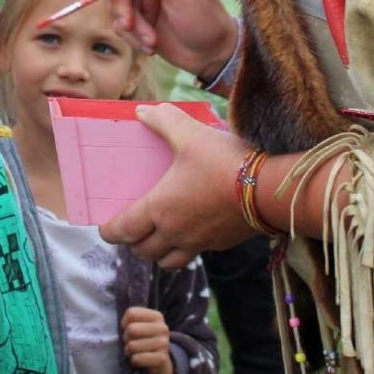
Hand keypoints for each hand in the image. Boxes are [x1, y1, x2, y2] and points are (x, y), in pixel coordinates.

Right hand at [96, 0, 238, 78]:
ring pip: (119, 9)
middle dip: (122, 8)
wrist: (213, 55)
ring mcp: (146, 3)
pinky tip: (151, 48)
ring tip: (151, 43)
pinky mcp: (142, 23)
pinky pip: (123, 28)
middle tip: (128, 26)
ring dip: (132, 29)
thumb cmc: (206, 21)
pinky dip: (134, 39)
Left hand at [101, 104, 254, 267]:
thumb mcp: (190, 133)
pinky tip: (192, 232)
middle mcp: (174, 232)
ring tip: (158, 238)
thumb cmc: (223, 162)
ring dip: (158, 253)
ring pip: (168, 261)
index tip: (105, 228)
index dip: (109, 231)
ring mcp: (199, 242)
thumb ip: (164, 121)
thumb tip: (142, 112)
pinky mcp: (221, 244)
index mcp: (159, 208)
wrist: (268, 189)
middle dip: (133, 243)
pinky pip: (194, 254)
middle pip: (144, 251)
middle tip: (132, 228)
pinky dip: (185, 249)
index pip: (123, 231)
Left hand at [121, 306, 173, 373]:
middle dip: (126, 338)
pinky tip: (139, 359)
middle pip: (131, 329)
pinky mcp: (161, 359)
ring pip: (132, 345)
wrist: (160, 361)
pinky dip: (134, 360)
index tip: (127, 328)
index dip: (124, 323)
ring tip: (134, 351)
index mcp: (157, 316)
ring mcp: (164, 343)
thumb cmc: (145, 339)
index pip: (131, 313)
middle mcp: (162, 328)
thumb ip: (131, 320)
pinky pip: (137, 358)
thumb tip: (122, 325)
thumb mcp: (141, 325)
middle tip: (130, 342)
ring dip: (129, 350)